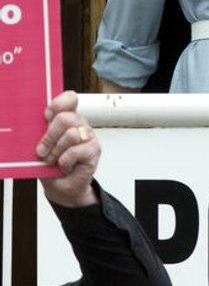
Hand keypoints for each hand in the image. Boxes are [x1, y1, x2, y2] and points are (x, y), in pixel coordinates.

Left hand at [36, 90, 100, 206]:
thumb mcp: (43, 145)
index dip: (57, 105)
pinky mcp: (94, 150)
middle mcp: (79, 124)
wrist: (63, 186)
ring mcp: (88, 136)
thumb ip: (43, 131)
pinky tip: (64, 166)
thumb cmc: (52, 164)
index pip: (69, 99)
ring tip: (53, 161)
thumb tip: (38, 122)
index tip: (46, 116)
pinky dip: (64, 162)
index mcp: (67, 117)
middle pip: (65, 118)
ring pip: (71, 135)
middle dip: (49, 136)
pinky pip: (75, 151)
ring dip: (56, 151)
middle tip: (42, 150)